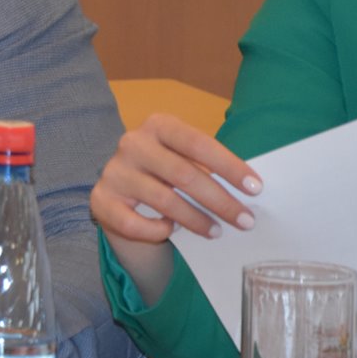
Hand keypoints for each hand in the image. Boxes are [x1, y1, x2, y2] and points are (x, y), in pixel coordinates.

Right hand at [90, 113, 262, 244]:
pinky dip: (155, 230)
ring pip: (163, 199)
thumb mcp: (185, 158)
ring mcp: (114, 172)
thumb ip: (207, 166)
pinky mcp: (101, 200)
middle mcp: (132, 144)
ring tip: (217, 232)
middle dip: (219, 200)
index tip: (255, 188)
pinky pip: (133, 222)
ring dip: (196, 219)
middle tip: (245, 220)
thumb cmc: (166, 172)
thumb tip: (250, 189)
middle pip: (183, 174)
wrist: (123, 191)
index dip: (228, 166)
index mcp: (158, 125)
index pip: (197, 143)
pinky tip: (169, 230)